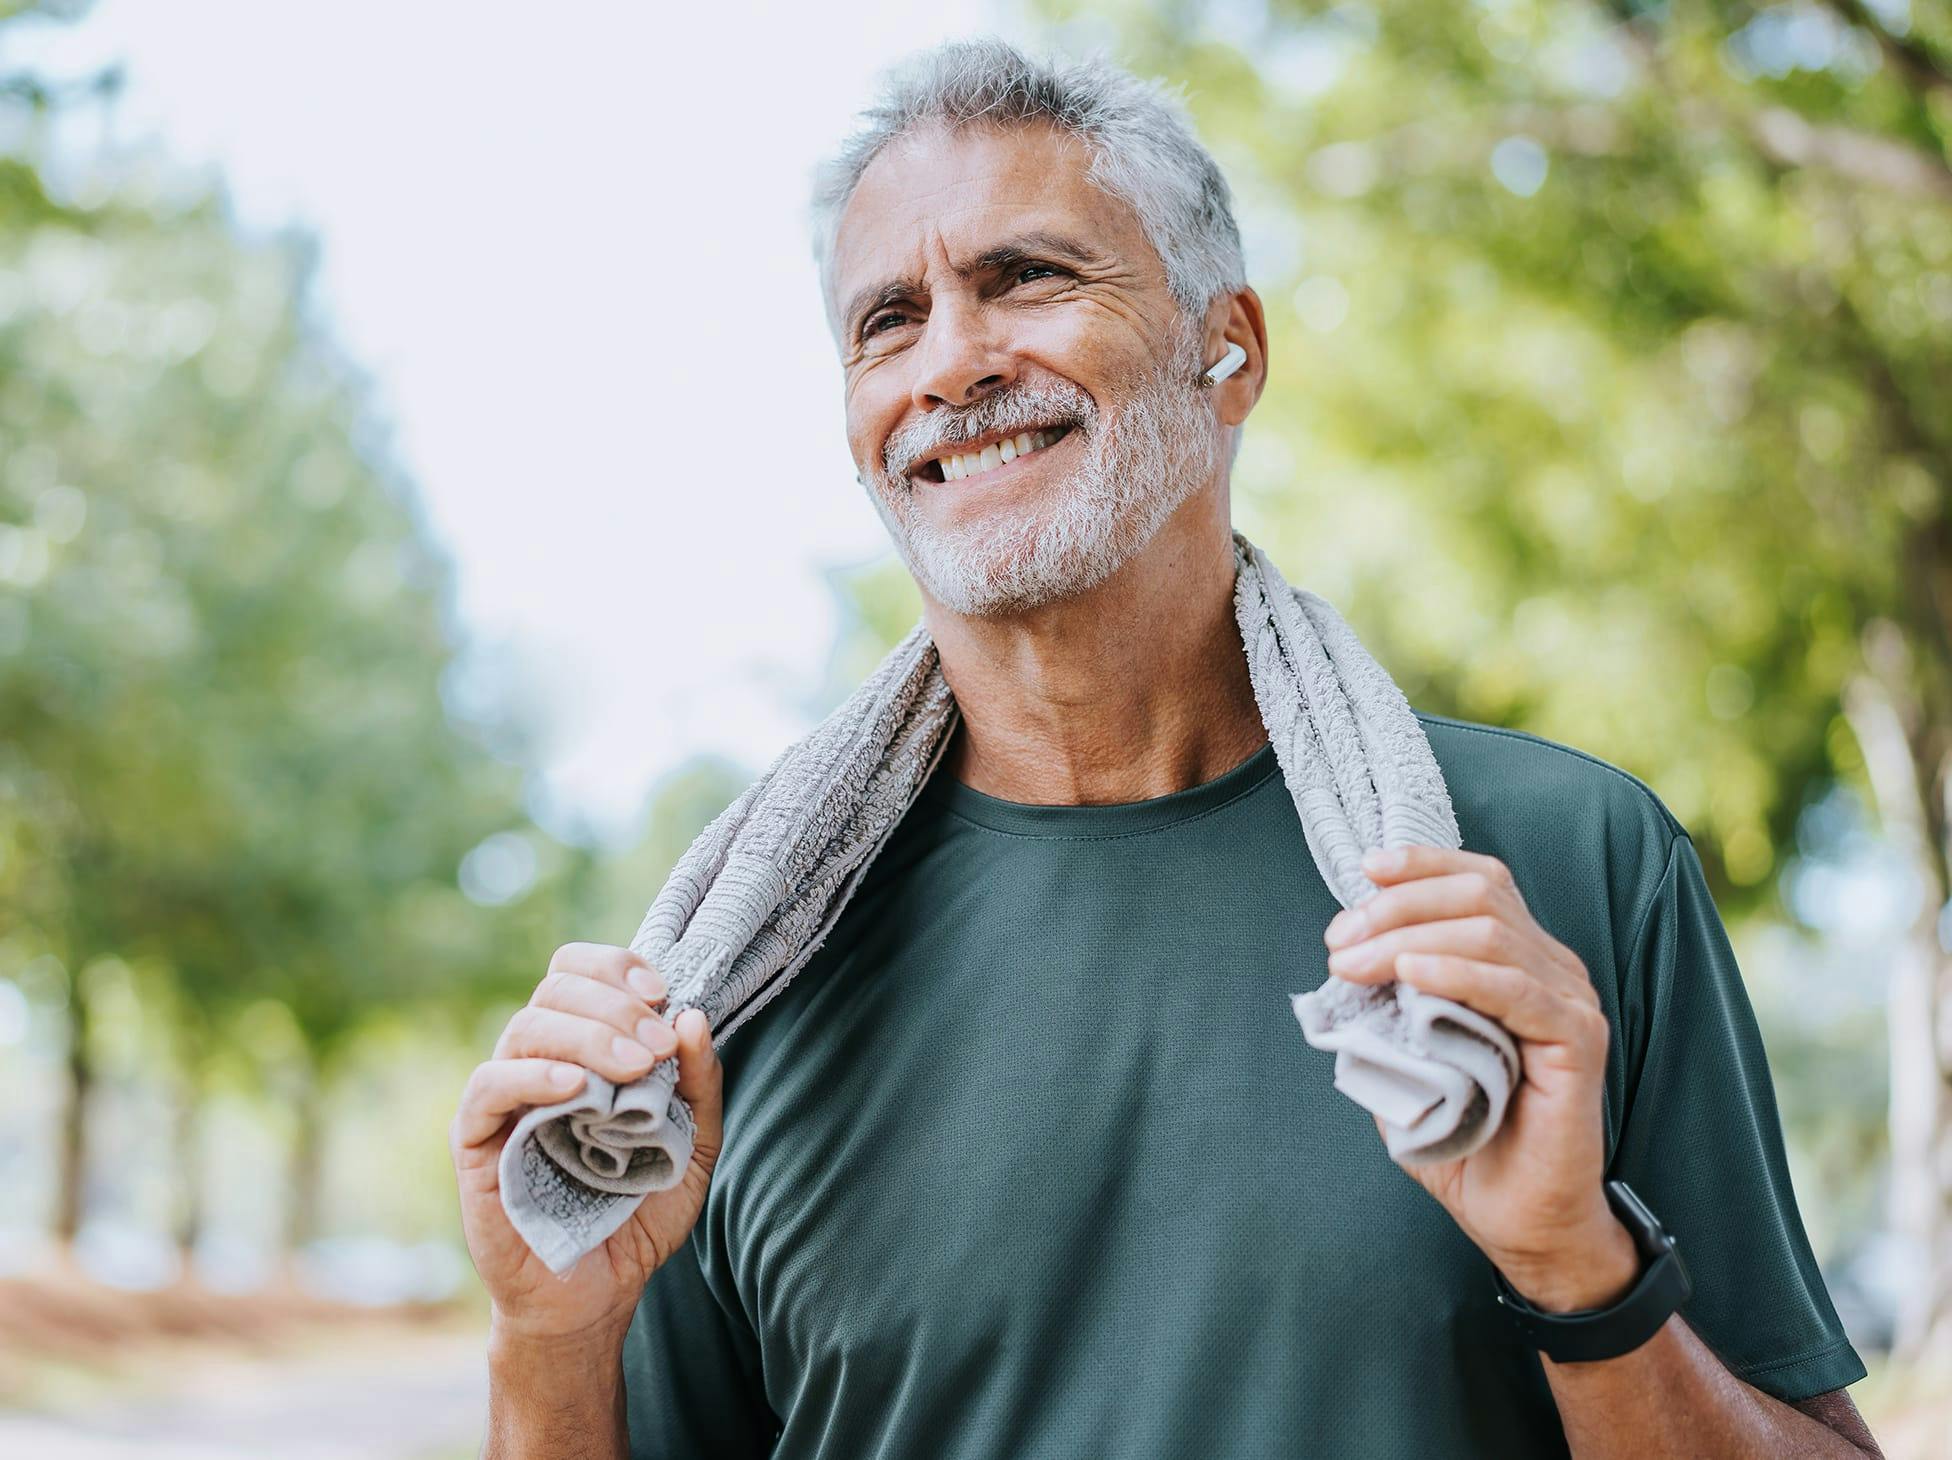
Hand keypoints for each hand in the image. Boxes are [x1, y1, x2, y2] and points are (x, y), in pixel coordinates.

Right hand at [450, 942, 724, 1344]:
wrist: (596, 1294)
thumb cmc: (638, 1215)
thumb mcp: (693, 1147)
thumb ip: (699, 1085)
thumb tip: (692, 1016)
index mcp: (584, 1050)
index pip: (579, 972)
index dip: (617, 967)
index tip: (662, 994)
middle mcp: (540, 1063)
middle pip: (556, 988)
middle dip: (615, 1005)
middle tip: (657, 1047)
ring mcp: (505, 1099)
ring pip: (526, 1027)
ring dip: (588, 1035)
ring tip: (634, 1068)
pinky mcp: (478, 1142)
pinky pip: (488, 1086)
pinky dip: (532, 1076)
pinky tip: (576, 1090)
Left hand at [1322, 845, 1638, 1309]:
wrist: (1520, 1219)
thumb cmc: (1468, 1140)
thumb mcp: (1410, 1059)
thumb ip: (1388, 1008)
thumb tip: (1343, 964)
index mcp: (1518, 961)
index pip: (1478, 882)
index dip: (1422, 865)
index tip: (1364, 871)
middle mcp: (1551, 969)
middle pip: (1479, 895)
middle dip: (1398, 905)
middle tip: (1340, 941)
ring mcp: (1569, 1002)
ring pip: (1490, 932)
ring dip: (1409, 936)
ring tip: (1356, 963)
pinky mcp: (1578, 1041)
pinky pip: (1517, 989)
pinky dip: (1458, 972)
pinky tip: (1412, 974)